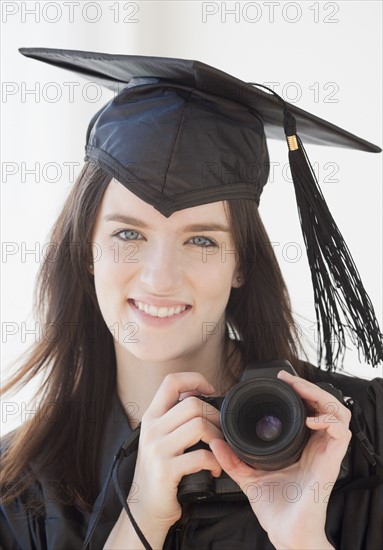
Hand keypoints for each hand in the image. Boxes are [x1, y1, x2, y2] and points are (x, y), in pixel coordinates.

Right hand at [128, 372, 222, 544]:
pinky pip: (201, 456)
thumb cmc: (159, 472)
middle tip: (219, 432)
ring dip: (217, 438)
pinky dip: (215, 462)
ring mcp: (157, 449)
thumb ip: (174, 418)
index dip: (195, 379)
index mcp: (151, 417)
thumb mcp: (160, 439)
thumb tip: (200, 396)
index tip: (210, 390)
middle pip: (192, 403)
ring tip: (219, 450)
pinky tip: (214, 469)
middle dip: (214, 416)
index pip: (171, 381)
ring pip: (199, 425)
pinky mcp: (166, 471)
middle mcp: (152, 429)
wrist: (145, 510)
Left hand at [210, 370, 350, 549]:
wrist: (285, 533)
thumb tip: (214, 440)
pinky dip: (330, 422)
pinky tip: (312, 421)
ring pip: (339, 413)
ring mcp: (325, 454)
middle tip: (291, 380)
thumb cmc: (274, 507)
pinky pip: (342, 435)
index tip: (282, 380)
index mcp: (302, 445)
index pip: (311, 408)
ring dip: (322, 398)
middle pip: (327, 404)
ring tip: (302, 393)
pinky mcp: (330, 464)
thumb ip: (232, 458)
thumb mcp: (248, 476)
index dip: (301, 390)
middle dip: (310, 387)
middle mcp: (317, 446)